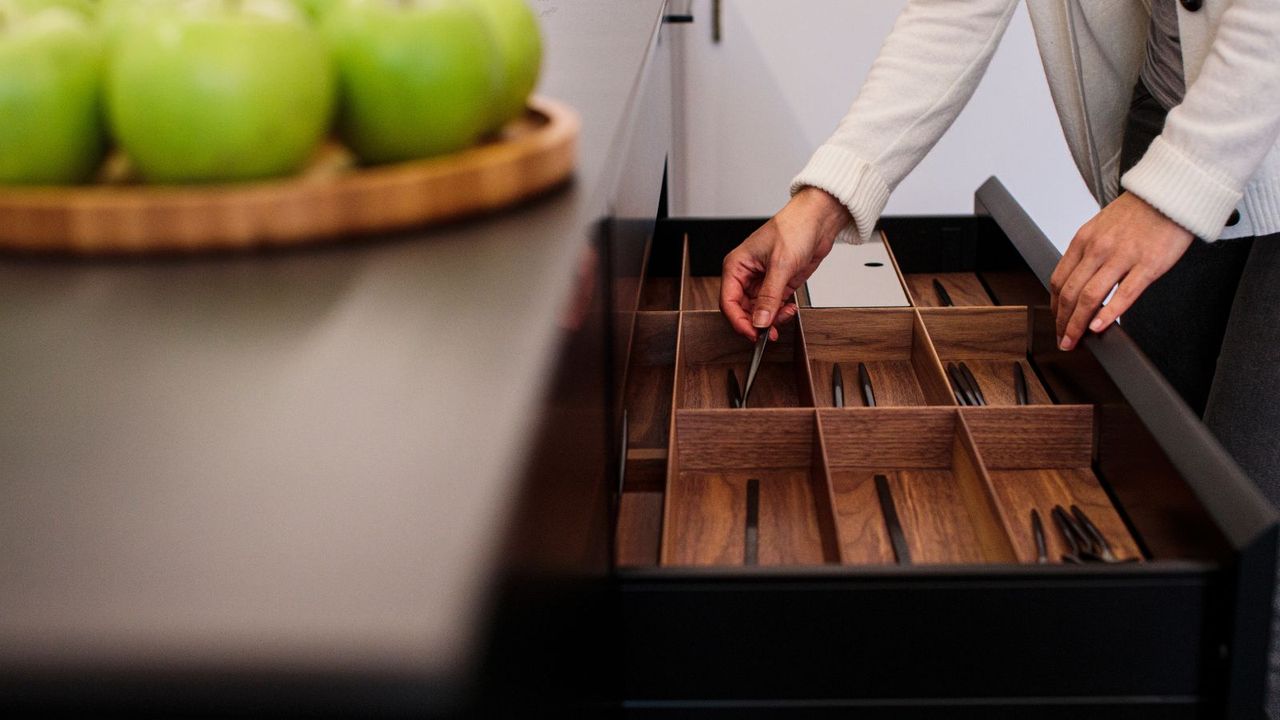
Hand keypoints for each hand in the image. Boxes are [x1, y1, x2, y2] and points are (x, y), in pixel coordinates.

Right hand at [720, 187, 851, 340]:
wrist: (818, 220)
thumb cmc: (794, 228)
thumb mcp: (781, 265)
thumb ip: (769, 297)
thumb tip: (760, 321)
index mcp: (737, 266)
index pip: (728, 302)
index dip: (739, 321)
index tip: (753, 334)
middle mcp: (747, 275)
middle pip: (742, 310)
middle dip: (756, 322)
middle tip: (769, 332)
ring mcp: (763, 281)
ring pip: (758, 311)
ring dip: (770, 319)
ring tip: (784, 317)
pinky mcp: (778, 284)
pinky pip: (773, 306)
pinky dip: (780, 313)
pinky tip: (789, 310)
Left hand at [1050, 192, 1193, 350]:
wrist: (1170, 194)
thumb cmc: (1137, 212)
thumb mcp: (1100, 227)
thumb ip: (1087, 254)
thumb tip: (1078, 283)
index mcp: (1083, 240)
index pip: (1059, 281)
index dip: (1055, 307)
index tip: (1056, 321)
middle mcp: (1098, 249)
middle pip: (1071, 293)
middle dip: (1063, 322)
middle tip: (1064, 340)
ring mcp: (1122, 257)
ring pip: (1091, 297)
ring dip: (1079, 324)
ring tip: (1076, 340)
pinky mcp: (1148, 264)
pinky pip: (1124, 294)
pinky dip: (1108, 314)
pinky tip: (1100, 327)